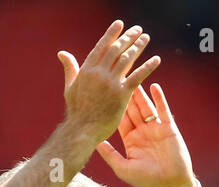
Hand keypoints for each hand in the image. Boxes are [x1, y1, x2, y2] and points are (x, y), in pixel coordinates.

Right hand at [57, 21, 160, 145]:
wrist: (81, 130)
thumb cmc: (76, 111)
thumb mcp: (70, 86)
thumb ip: (70, 68)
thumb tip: (62, 53)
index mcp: (87, 70)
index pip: (101, 47)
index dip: (111, 34)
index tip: (120, 24)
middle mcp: (99, 73)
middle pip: (116, 50)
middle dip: (128, 37)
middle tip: (137, 29)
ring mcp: (110, 83)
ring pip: (127, 59)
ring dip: (138, 47)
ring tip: (146, 38)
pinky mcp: (121, 95)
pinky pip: (137, 77)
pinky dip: (148, 67)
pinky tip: (156, 59)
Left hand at [96, 83, 196, 186]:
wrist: (170, 186)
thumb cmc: (146, 181)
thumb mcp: (123, 168)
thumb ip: (109, 154)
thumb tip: (94, 142)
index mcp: (131, 140)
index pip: (120, 119)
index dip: (112, 106)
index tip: (103, 92)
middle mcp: (142, 132)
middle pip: (132, 109)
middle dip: (125, 94)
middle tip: (117, 77)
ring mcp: (156, 128)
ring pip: (146, 106)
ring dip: (139, 92)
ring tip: (132, 76)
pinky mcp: (169, 128)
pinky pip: (163, 110)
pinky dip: (159, 98)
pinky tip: (153, 86)